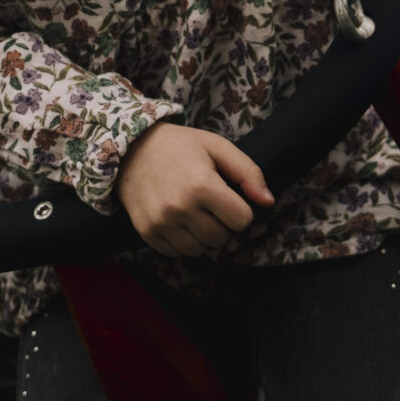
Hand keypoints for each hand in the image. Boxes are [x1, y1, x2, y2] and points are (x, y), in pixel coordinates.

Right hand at [115, 123, 274, 256]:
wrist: (131, 149)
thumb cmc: (180, 147)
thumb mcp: (216, 147)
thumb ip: (248, 172)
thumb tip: (269, 201)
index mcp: (202, 185)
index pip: (243, 220)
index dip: (240, 208)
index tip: (227, 195)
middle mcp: (180, 208)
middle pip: (222, 238)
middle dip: (222, 223)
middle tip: (210, 202)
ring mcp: (161, 223)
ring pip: (201, 250)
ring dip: (203, 235)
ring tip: (194, 210)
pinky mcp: (147, 233)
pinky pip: (178, 253)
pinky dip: (184, 241)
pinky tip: (178, 219)